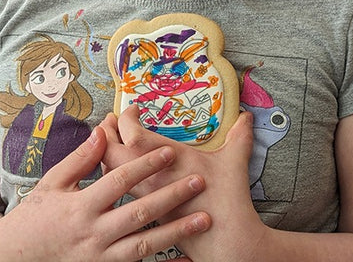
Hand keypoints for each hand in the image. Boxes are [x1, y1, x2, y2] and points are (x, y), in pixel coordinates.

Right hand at [0, 126, 209, 261]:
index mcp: (80, 207)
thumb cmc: (34, 217)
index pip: (119, 181)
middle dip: (171, 196)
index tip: (169, 151)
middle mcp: (93, 234)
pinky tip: (186, 256)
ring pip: (144, 245)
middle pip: (139, 213)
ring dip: (176, 232)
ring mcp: (100, 258)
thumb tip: (102, 132)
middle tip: (198, 181)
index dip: (145, 165)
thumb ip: (79, 159)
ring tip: (203, 218)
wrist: (15, 260)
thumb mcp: (51, 183)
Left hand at [102, 107, 269, 261]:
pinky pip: (119, 190)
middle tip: (109, 121)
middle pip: (112, 152)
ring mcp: (146, 196)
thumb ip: (239, 136)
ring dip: (107, 154)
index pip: (132, 133)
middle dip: (106, 134)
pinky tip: (121, 170)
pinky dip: (114, 175)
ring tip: (110, 141)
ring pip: (111, 173)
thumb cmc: (228, 202)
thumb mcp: (234, 162)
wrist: (226, 244)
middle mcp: (151, 177)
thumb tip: (246, 117)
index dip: (126, 117)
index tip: (132, 110)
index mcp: (169, 159)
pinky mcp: (146, 211)